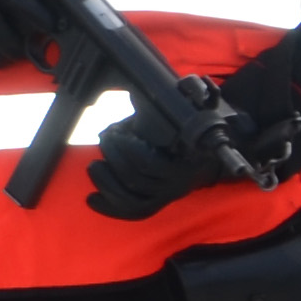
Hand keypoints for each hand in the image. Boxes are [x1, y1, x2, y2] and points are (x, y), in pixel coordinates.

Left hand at [83, 89, 256, 220]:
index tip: (114, 131)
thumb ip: (178, 103)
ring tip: (94, 165)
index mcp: (186, 159)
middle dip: (114, 157)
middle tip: (104, 139)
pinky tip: (91, 199)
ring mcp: (168, 196)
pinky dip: (110, 208)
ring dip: (108, 182)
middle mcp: (178, 182)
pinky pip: (133, 212)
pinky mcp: (158, 205)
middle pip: (137, 178)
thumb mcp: (183, 114)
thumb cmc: (187, 131)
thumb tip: (170, 89)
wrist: (209, 156)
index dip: (128, 150)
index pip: (151, 163)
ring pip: (133, 199)